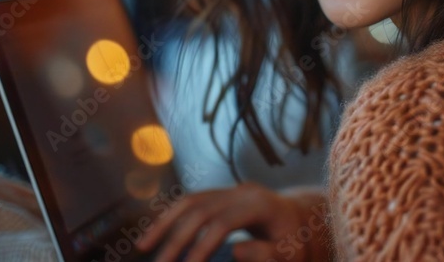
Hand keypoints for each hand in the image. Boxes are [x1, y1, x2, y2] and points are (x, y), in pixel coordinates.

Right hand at [136, 181, 331, 261]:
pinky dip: (171, 216)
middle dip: (177, 237)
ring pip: (191, 200)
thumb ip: (267, 254)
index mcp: (262, 205)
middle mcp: (243, 192)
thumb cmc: (294, 242)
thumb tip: (235, 250)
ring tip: (143, 246)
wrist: (299, 218)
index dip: (203, 244)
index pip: (224, 222)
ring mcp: (231, 190)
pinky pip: (192, 201)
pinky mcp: (221, 194)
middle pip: (202, 209)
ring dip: (165, 222)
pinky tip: (156, 233)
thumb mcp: (290, 253)